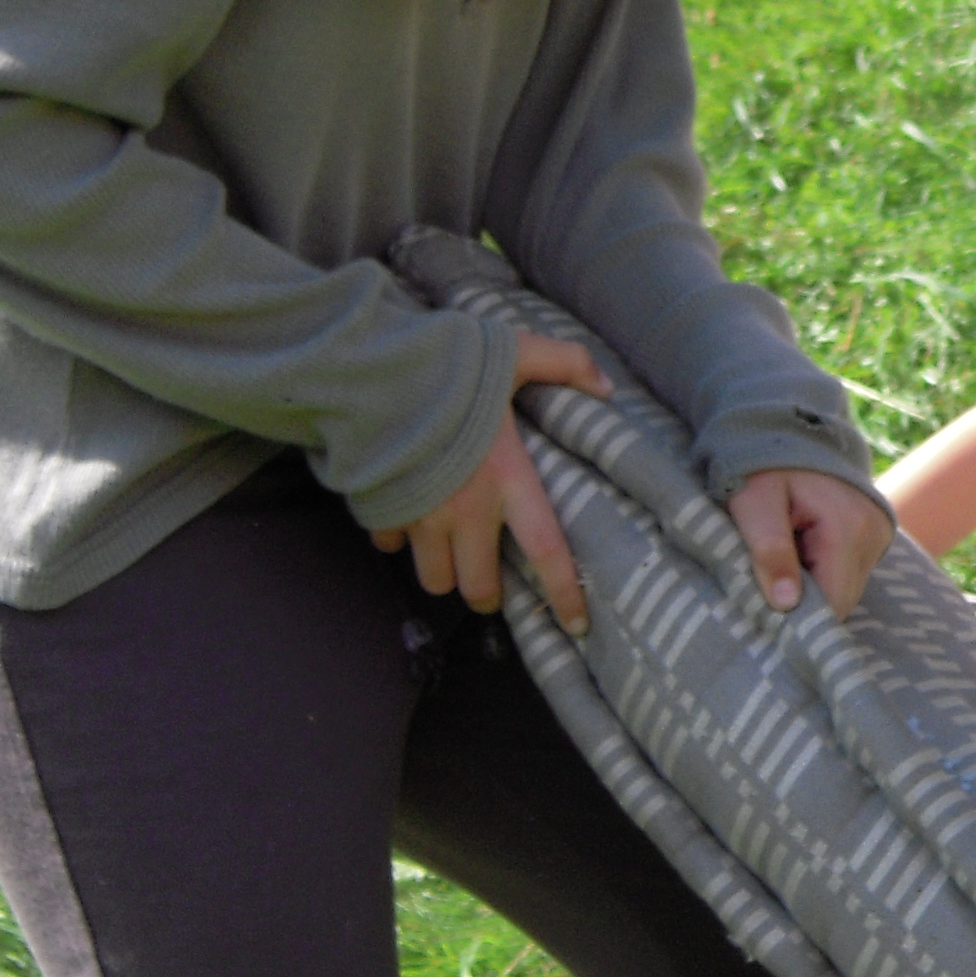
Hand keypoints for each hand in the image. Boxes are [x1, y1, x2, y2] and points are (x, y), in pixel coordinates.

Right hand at [372, 333, 609, 633]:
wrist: (369, 370)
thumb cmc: (448, 362)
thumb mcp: (515, 351)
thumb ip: (564, 364)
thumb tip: (607, 387)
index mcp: (507, 477)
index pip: (545, 549)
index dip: (562, 593)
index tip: (576, 624)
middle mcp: (465, 509)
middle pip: (477, 586)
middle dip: (485, 596)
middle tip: (491, 589)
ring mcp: (420, 515)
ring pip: (434, 578)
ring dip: (444, 574)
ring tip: (450, 555)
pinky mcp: (382, 509)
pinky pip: (391, 546)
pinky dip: (399, 541)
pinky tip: (407, 516)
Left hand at [731, 466, 891, 617]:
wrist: (788, 427)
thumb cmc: (763, 464)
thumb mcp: (753, 503)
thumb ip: (769, 550)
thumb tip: (786, 604)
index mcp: (848, 529)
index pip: (833, 603)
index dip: (798, 617)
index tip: (764, 610)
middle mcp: (873, 534)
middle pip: (841, 599)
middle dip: (804, 601)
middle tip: (766, 579)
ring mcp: (879, 533)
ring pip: (845, 587)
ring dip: (813, 584)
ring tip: (783, 557)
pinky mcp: (875, 533)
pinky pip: (849, 570)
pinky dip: (822, 570)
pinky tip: (799, 550)